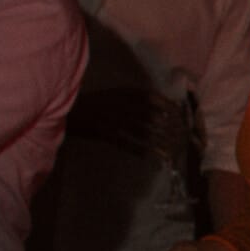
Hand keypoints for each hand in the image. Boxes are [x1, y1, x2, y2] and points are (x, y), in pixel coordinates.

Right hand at [67, 87, 191, 162]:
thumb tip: (164, 105)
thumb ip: (136, 98)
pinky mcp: (105, 134)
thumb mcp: (116, 94)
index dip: (169, 107)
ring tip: (172, 151)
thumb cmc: (95, 103)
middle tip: (181, 138)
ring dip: (159, 142)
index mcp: (123, 93)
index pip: (152, 98)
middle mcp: (120, 105)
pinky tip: (153, 157)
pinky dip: (141, 150)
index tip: (180, 116)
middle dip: (168, 128)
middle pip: (151, 117)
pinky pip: (127, 143)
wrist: (68, 111)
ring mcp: (112, 120)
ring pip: (142, 133)